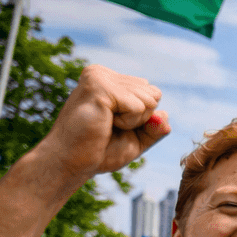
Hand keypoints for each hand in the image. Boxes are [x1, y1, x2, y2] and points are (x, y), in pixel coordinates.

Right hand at [36, 65, 168, 184]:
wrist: (71, 163)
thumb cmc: (99, 151)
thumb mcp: (136, 139)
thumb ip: (155, 127)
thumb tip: (165, 115)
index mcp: (109, 80)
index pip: (153, 93)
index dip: (143, 118)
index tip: (114, 125)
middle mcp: (103, 73)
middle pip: (154, 94)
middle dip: (141, 119)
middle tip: (109, 127)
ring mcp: (99, 76)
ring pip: (149, 99)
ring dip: (134, 121)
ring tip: (105, 124)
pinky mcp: (98, 86)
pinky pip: (139, 106)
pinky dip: (128, 122)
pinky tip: (104, 123)